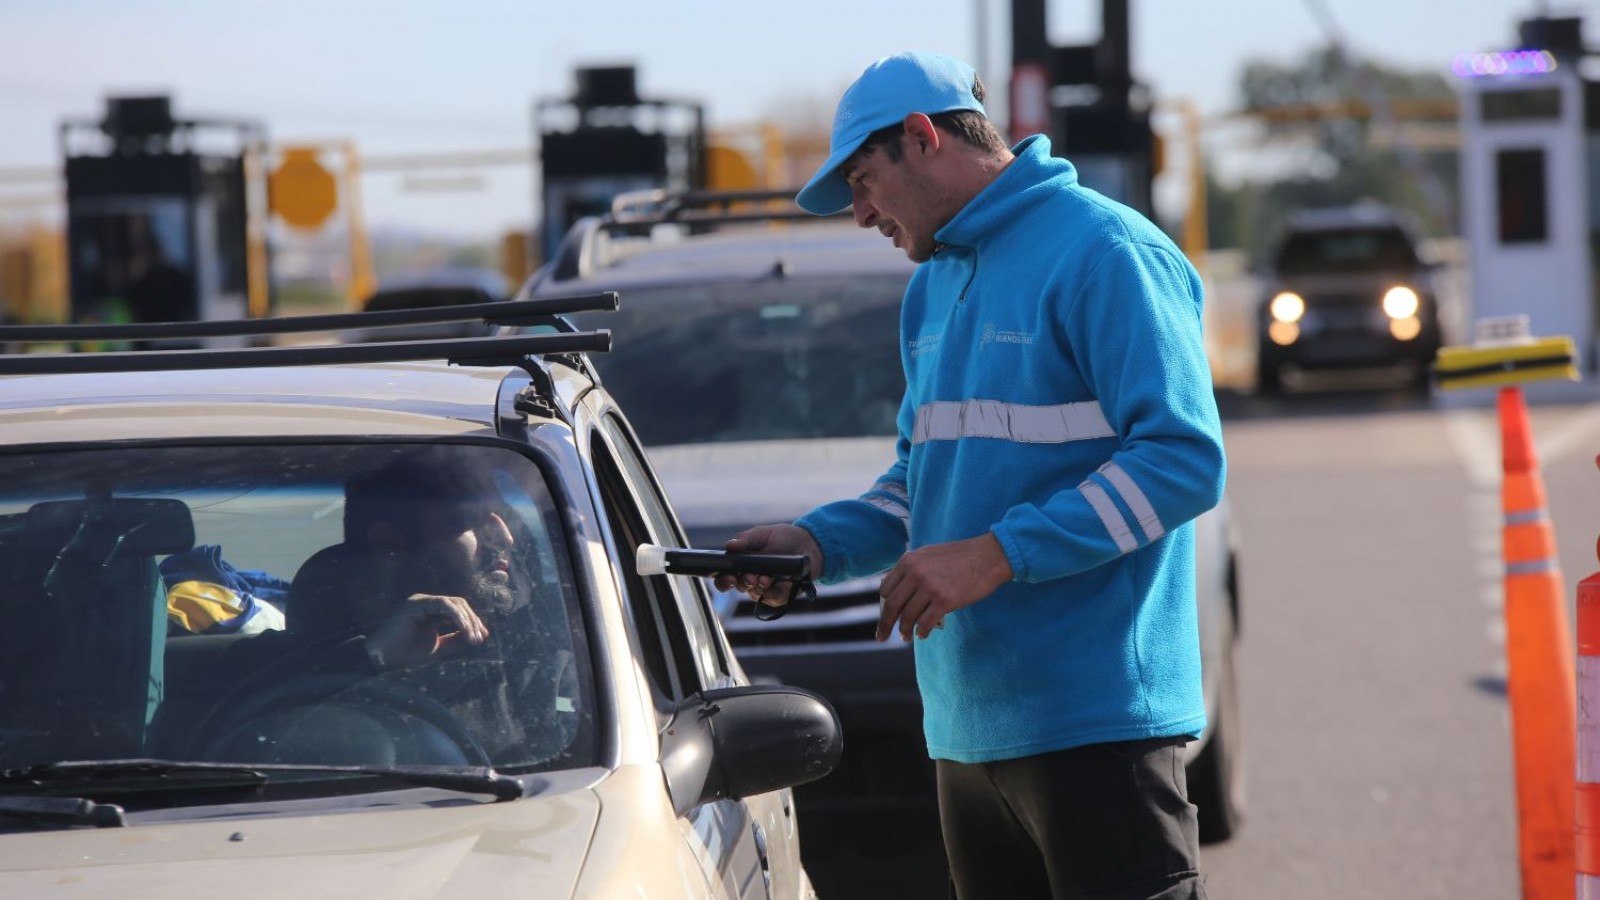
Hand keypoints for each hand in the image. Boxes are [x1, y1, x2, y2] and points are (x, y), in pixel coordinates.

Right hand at [366, 593, 489, 668]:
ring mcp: (421, 601)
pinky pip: (443, 605)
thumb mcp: (438, 648)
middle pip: (459, 604)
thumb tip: (476, 637)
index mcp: (431, 612)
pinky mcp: (417, 603)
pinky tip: (464, 630)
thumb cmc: (407, 654)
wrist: (384, 660)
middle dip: (473, 621)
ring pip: (453, 603)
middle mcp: (427, 603)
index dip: (473, 622)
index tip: (482, 637)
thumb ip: (455, 640)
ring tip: (473, 637)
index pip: (458, 611)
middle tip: (480, 638)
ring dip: (467, 620)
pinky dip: (457, 617)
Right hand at [715, 524, 822, 611]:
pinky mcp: (782, 594)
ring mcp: (766, 588)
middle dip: (742, 583)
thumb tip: (729, 546)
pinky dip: (772, 595)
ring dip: (758, 588)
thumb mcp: (762, 534)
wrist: (809, 542)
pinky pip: (774, 599)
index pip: (725, 577)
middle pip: (740, 587)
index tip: (727, 577)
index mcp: (742, 564)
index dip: (723, 580)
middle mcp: (751, 578)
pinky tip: (772, 589)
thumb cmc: (782, 537)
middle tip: (749, 577)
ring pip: (756, 594)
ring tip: (764, 579)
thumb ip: (745, 540)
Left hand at [877, 533, 1011, 641]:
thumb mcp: (929, 554)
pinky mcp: (945, 600)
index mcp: (909, 561)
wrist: (988, 556)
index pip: (886, 589)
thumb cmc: (960, 556)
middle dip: (885, 624)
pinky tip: (922, 635)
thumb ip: (912, 568)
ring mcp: (930, 587)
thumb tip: (897, 589)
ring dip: (904, 631)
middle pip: (892, 605)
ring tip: (905, 637)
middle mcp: (916, 573)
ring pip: (907, 617)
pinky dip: (921, 632)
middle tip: (881, 636)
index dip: (885, 604)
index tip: (888, 614)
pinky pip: (925, 622)